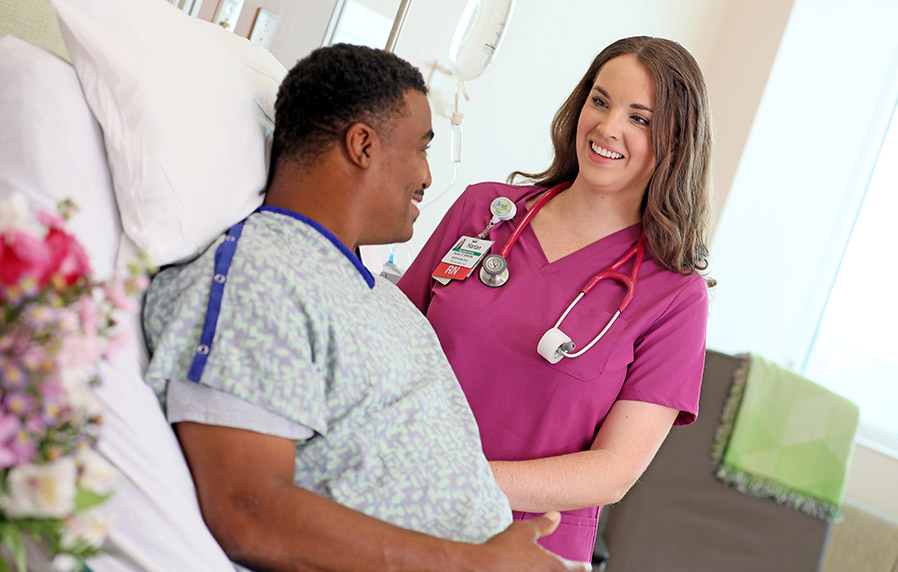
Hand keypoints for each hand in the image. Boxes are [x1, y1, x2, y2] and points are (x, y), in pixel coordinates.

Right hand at [472, 512, 591, 571]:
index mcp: (553, 566)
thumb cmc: (504, 549)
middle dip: (564, 570)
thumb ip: (543, 524)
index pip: (575, 568)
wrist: (482, 568)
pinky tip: (523, 569)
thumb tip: (556, 516)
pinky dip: (530, 571)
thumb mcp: (524, 530)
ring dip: (547, 570)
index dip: (582, 566)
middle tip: (565, 567)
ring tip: (541, 566)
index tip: (587, 566)